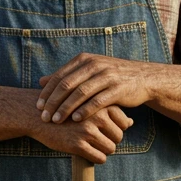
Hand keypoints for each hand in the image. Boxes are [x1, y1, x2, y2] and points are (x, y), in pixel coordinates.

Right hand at [31, 102, 132, 163]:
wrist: (37, 115)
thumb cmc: (67, 109)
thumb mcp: (88, 105)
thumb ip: (111, 112)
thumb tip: (132, 122)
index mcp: (101, 104)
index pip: (124, 123)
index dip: (115, 128)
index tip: (103, 129)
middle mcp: (97, 116)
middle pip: (119, 136)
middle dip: (110, 140)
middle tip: (95, 139)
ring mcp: (87, 130)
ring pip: (110, 148)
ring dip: (103, 150)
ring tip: (91, 146)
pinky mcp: (78, 144)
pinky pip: (99, 158)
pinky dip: (96, 158)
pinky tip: (87, 152)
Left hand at [37, 54, 153, 124]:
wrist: (143, 78)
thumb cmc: (111, 77)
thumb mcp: (88, 71)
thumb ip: (66, 76)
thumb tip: (40, 81)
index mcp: (85, 59)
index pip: (59, 76)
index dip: (47, 92)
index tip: (38, 106)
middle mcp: (95, 65)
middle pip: (67, 85)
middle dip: (53, 102)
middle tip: (44, 117)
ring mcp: (107, 76)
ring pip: (80, 93)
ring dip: (66, 108)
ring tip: (56, 121)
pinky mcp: (117, 89)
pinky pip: (97, 101)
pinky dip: (84, 110)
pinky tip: (75, 120)